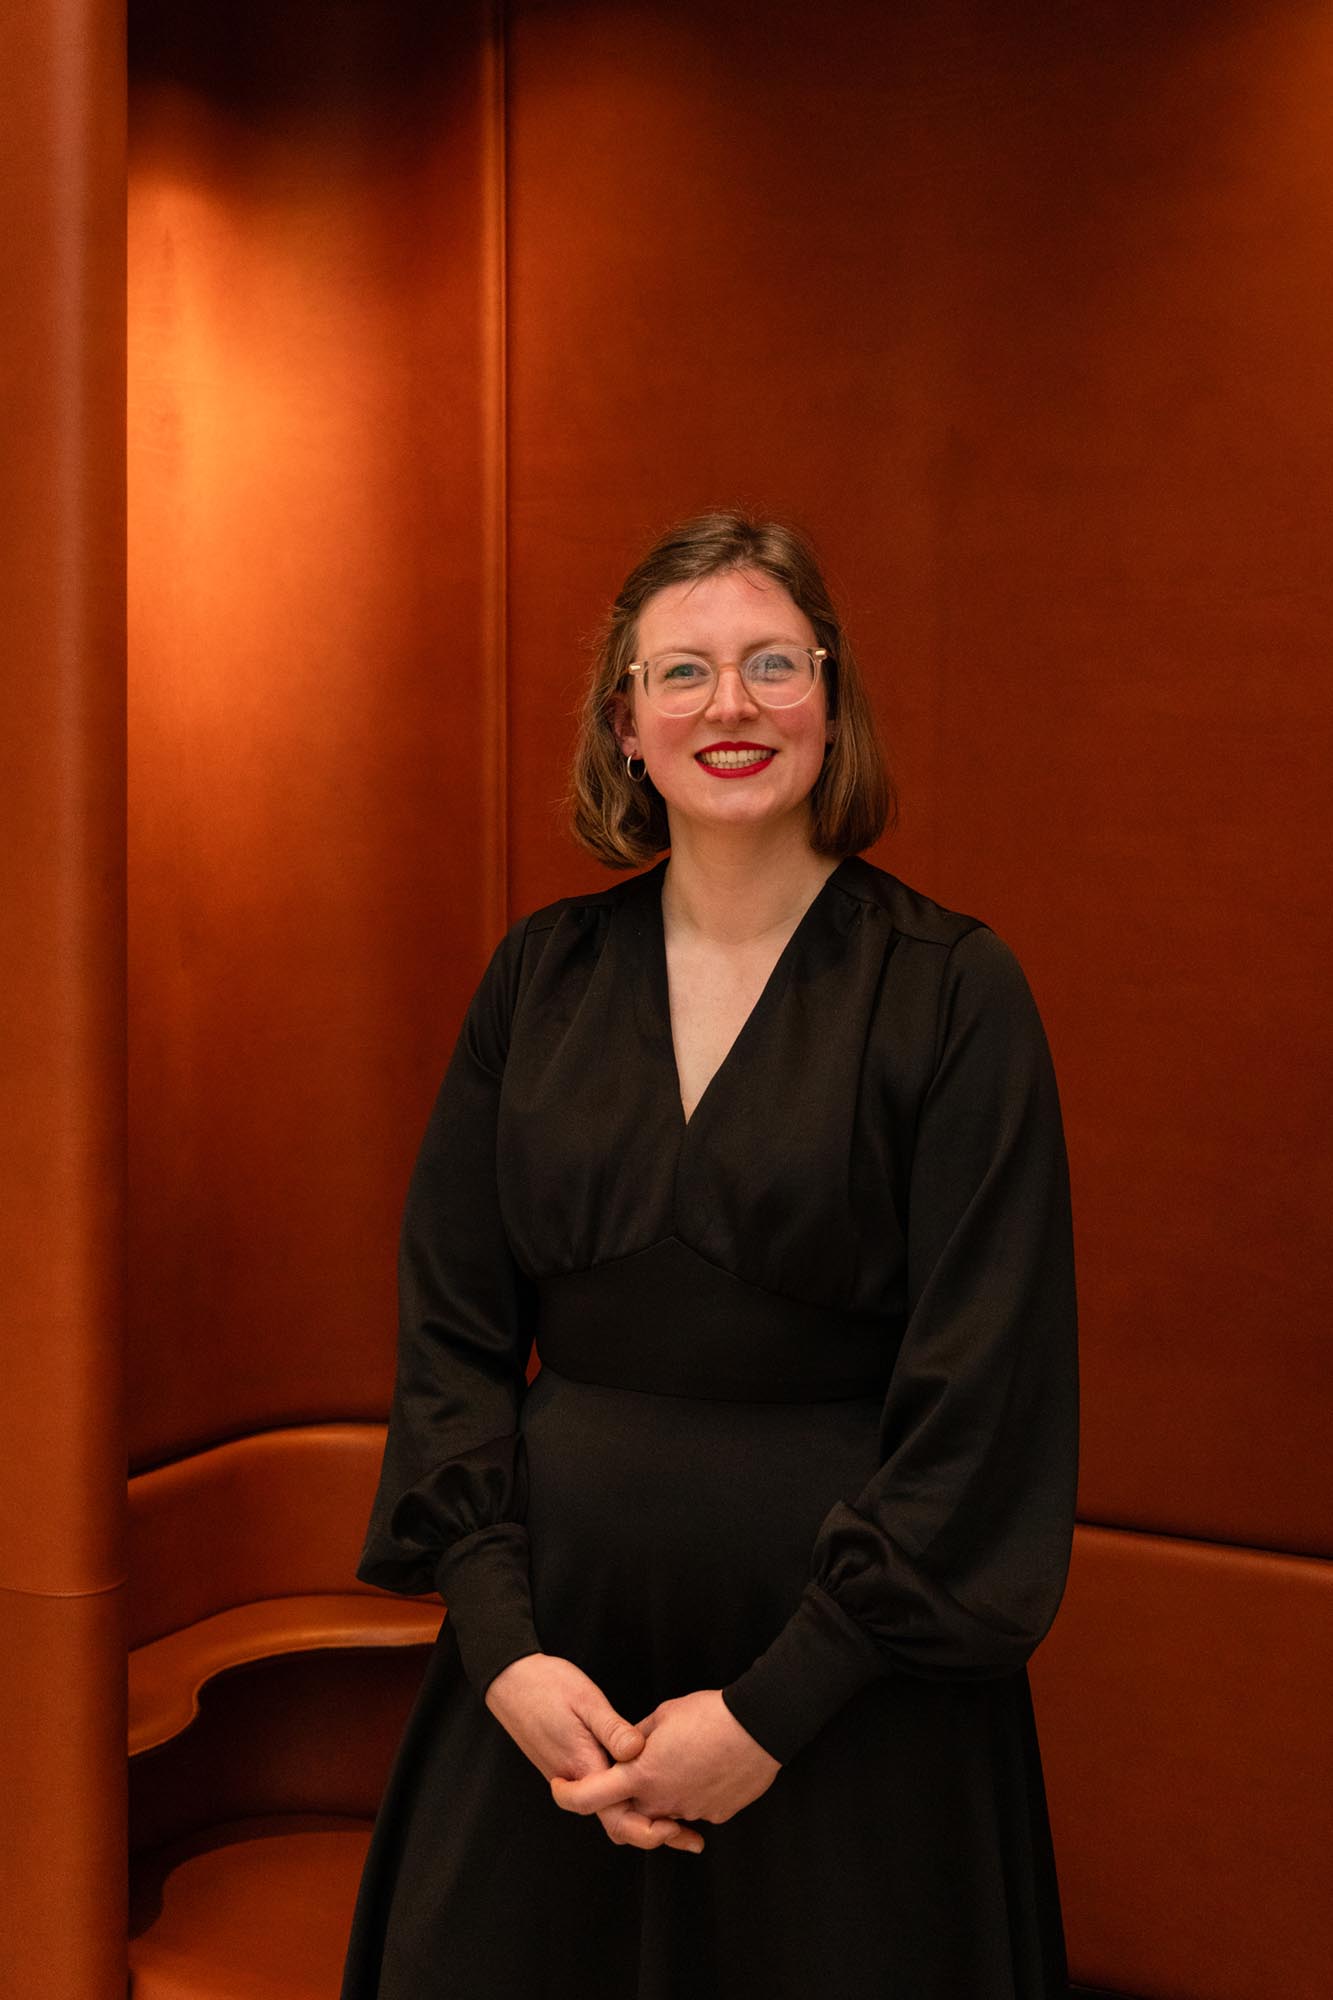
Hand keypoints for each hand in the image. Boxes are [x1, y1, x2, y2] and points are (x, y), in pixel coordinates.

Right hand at [484, 1654, 702, 1853]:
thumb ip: (612, 1729)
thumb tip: (639, 1753)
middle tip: (691, 1836)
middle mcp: (577, 1780)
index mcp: (583, 1768)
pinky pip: (602, 1794)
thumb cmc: (546, 1685)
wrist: (509, 1679)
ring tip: (680, 1814)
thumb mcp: (585, 1700)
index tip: (678, 1828)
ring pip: (610, 1810)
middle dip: (654, 1833)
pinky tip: (650, 1787)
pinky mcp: (571, 1766)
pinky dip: (628, 1800)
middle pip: (618, 1822)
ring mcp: (572, 1776)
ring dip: (643, 1817)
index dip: (650, 1831)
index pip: (617, 1818)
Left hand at [550, 1689, 780, 1826]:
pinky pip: (693, 1811)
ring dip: (661, 1795)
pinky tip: (705, 1768)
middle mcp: (662, 1802)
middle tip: (631, 1772)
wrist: (760, 1726)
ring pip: (663, 1814)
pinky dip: (691, 1795)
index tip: (559, 1787)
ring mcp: (690, 1812)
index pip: (590, 1798)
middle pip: (629, 1812)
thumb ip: (636, 1737)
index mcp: (641, 1775)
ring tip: (681, 1759)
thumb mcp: (663, 1715)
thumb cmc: (709, 1714)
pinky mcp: (716, 1815)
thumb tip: (627, 1747)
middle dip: (624, 1797)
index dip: (567, 1796)